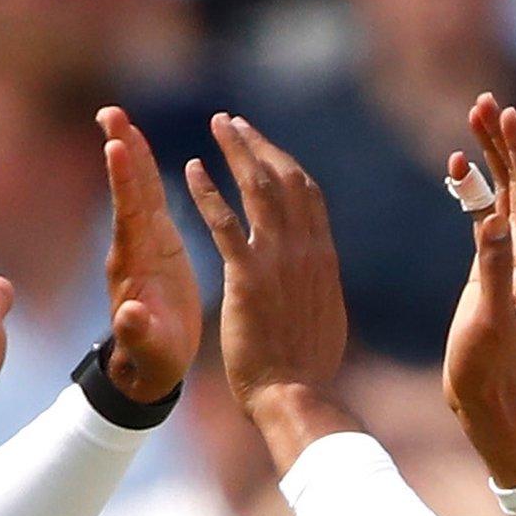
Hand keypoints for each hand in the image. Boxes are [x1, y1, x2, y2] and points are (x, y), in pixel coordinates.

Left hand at [97, 107, 202, 401]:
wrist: (149, 365)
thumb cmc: (152, 359)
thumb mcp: (148, 349)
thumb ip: (138, 332)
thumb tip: (128, 317)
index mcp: (131, 267)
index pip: (127, 215)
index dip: (124, 182)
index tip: (116, 146)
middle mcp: (131, 248)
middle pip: (127, 191)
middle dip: (121, 151)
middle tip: (110, 112)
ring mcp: (142, 243)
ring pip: (137, 189)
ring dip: (130, 151)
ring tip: (119, 116)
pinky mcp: (157, 244)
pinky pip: (150, 199)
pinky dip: (146, 171)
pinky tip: (140, 145)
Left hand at [185, 113, 357, 470]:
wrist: (295, 393)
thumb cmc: (306, 366)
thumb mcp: (325, 315)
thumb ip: (319, 286)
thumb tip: (321, 276)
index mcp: (323, 258)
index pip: (308, 194)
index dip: (285, 163)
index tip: (265, 145)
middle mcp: (306, 250)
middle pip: (286, 178)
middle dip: (259, 145)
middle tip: (234, 122)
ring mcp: (278, 261)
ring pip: (258, 189)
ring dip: (237, 152)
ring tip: (218, 125)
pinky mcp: (248, 278)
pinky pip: (225, 224)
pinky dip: (208, 192)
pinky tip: (190, 170)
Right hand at [443, 94, 515, 486]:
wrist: (488, 399)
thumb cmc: (486, 365)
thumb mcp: (488, 317)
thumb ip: (491, 268)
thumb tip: (492, 222)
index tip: (505, 114)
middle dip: (505, 140)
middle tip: (485, 102)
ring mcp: (510, 258)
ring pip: (505, 193)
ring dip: (490, 156)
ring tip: (473, 119)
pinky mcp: (491, 267)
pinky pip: (486, 213)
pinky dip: (474, 187)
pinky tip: (456, 170)